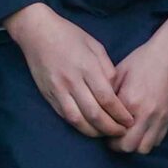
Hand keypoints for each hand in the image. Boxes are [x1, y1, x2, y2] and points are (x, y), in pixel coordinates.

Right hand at [3, 4, 132, 139]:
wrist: (37, 32)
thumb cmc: (69, 35)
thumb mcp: (95, 46)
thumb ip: (107, 69)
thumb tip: (116, 91)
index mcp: (87, 67)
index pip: (107, 99)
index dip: (120, 114)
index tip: (130, 121)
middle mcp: (72, 81)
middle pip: (94, 114)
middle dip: (111, 128)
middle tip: (122, 132)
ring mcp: (58, 90)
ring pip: (78, 120)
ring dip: (95, 132)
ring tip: (106, 134)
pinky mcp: (48, 95)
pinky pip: (65, 116)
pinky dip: (79, 126)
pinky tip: (89, 128)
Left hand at [109, 14, 167, 154]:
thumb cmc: (142, 60)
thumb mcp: (118, 73)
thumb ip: (107, 94)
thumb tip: (96, 110)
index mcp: (130, 101)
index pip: (112, 131)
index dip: (104, 133)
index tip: (101, 127)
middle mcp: (146, 113)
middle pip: (128, 146)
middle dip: (117, 144)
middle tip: (111, 135)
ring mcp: (160, 118)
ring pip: (143, 148)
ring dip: (133, 145)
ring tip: (126, 134)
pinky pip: (156, 141)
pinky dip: (146, 141)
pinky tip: (140, 130)